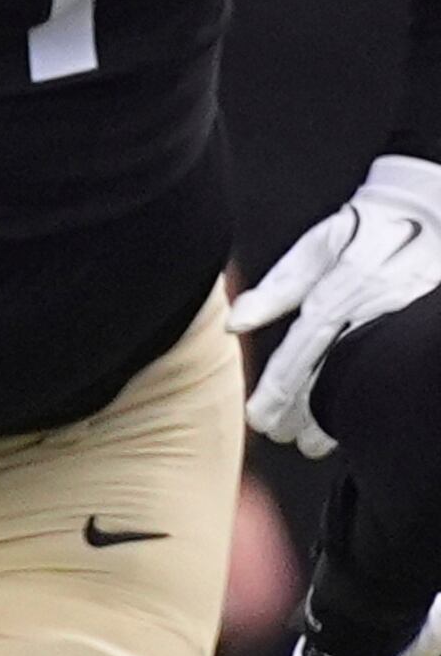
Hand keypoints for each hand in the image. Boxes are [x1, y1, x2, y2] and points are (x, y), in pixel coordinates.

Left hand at [232, 155, 440, 457]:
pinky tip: (355, 423)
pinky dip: (373, 399)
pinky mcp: (421, 329)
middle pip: (333, 370)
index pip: (304, 348)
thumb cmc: (364, 228)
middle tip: (280, 437)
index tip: (259, 418)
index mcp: (341, 288)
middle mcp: (373, 307)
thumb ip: (278, 287)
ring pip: (367, 377)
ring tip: (311, 444)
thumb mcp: (318, 246)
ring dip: (337, 416)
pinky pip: (393, 370)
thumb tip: (234, 324)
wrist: (431, 210)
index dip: (281, 388)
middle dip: (303, 410)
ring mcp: (403, 319)